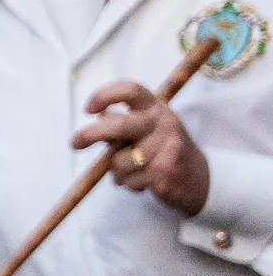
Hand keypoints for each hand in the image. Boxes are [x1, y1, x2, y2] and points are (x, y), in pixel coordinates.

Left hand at [74, 79, 211, 215]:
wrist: (200, 179)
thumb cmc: (163, 150)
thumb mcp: (146, 130)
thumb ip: (122, 123)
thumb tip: (98, 118)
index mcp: (156, 108)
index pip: (130, 90)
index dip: (104, 95)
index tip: (88, 110)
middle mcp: (164, 123)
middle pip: (118, 126)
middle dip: (90, 135)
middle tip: (75, 143)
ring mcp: (168, 147)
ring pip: (118, 162)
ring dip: (117, 171)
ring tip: (133, 170)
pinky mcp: (166, 172)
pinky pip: (128, 181)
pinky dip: (129, 185)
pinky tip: (144, 181)